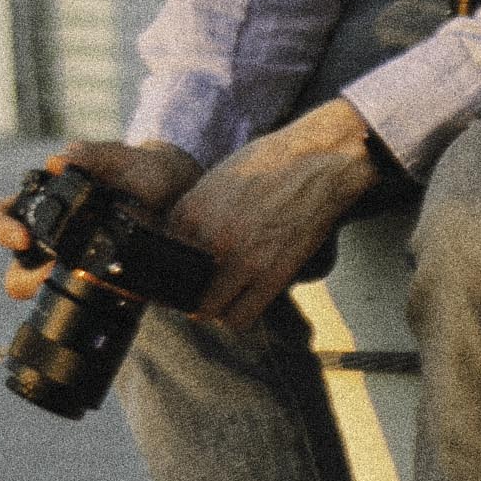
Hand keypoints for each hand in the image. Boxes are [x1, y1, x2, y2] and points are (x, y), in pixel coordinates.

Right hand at [0, 141, 198, 300]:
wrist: (179, 191)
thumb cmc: (139, 168)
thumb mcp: (118, 157)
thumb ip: (90, 155)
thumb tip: (58, 161)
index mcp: (44, 204)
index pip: (0, 218)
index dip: (2, 229)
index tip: (25, 237)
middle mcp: (51, 238)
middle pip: (15, 268)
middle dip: (25, 277)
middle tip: (50, 274)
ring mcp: (73, 263)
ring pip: (43, 289)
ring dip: (53, 291)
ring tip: (82, 286)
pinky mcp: (100, 283)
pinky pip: (85, 300)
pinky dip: (91, 300)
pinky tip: (112, 294)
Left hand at [168, 101, 379, 329]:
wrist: (317, 162)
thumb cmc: (272, 163)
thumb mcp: (218, 178)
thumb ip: (196, 210)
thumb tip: (184, 238)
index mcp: (191, 212)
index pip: (162, 259)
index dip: (170, 270)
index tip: (180, 275)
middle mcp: (209, 239)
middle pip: (183, 290)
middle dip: (190, 293)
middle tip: (200, 291)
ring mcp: (240, 260)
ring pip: (209, 312)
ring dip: (213, 310)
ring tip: (222, 301)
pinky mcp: (271, 275)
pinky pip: (241, 318)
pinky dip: (238, 317)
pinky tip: (242, 305)